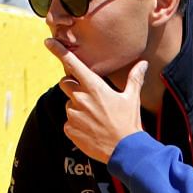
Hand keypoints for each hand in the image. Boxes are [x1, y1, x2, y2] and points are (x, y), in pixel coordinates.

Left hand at [46, 38, 144, 162]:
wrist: (124, 151)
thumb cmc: (128, 123)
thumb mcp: (132, 98)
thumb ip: (134, 78)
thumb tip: (143, 63)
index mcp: (95, 87)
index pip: (73, 64)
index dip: (59, 51)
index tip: (49, 42)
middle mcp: (81, 99)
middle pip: (65, 83)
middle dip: (73, 86)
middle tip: (89, 96)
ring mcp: (73, 115)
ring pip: (68, 104)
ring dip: (77, 107)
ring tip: (94, 118)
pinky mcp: (70, 130)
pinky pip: (68, 122)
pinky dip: (76, 124)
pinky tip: (90, 129)